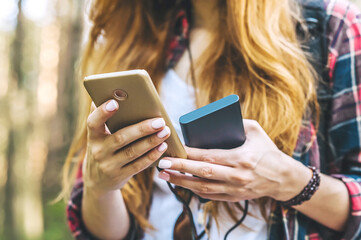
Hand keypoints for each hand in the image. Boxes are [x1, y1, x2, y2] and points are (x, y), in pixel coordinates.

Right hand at [84, 99, 170, 195]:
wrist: (97, 181)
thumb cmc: (103, 148)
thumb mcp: (98, 136)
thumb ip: (104, 117)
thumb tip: (111, 92)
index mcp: (93, 137)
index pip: (93, 123)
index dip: (102, 113)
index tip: (115, 102)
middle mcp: (98, 151)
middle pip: (121, 138)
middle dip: (142, 128)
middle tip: (160, 120)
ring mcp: (109, 166)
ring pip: (132, 152)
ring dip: (151, 141)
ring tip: (165, 131)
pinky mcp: (120, 176)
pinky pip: (138, 165)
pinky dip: (151, 156)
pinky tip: (162, 146)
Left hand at [157, 119, 310, 201]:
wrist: (283, 178)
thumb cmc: (267, 151)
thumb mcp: (256, 131)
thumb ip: (237, 123)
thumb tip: (214, 118)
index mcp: (241, 158)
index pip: (210, 156)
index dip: (190, 153)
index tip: (175, 148)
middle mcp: (237, 176)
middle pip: (202, 172)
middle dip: (179, 167)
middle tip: (162, 163)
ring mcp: (234, 189)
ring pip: (202, 188)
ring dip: (181, 182)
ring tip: (164, 175)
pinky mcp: (233, 197)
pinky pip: (209, 196)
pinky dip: (193, 190)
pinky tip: (181, 183)